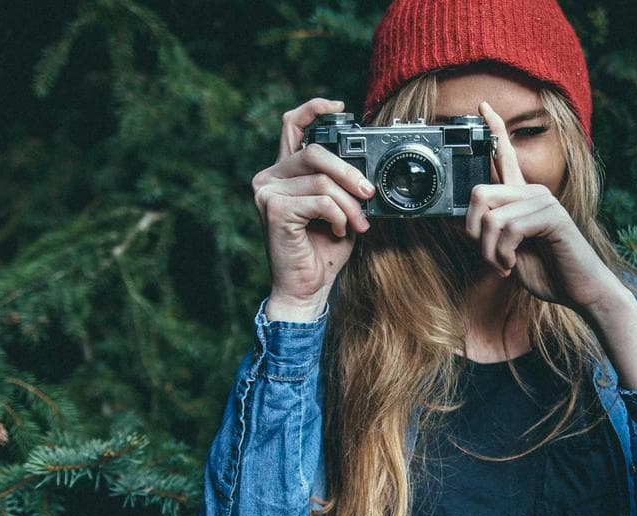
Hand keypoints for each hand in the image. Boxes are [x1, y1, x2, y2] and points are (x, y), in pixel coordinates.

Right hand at [251, 98, 374, 317]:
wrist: (307, 288)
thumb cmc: (322, 250)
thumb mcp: (339, 209)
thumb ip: (342, 184)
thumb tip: (366, 171)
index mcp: (284, 172)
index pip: (292, 126)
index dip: (314, 108)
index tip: (340, 106)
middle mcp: (269, 177)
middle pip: (315, 152)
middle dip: (350, 173)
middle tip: (368, 194)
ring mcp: (267, 192)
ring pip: (322, 180)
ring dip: (349, 204)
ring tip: (357, 223)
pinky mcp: (273, 210)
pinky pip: (320, 201)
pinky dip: (338, 216)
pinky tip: (337, 231)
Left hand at [464, 101, 622, 312]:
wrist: (581, 291)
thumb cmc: (547, 272)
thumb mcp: (506, 253)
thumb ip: (486, 234)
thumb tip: (456, 222)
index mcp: (522, 198)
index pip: (505, 156)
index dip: (494, 129)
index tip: (482, 106)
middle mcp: (532, 192)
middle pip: (478, 192)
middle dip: (472, 232)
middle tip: (490, 257)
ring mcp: (543, 201)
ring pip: (490, 217)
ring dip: (489, 251)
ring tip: (505, 265)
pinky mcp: (551, 216)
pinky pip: (508, 229)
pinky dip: (503, 254)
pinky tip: (514, 264)